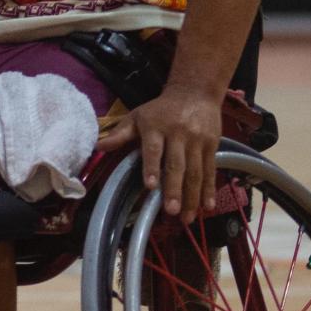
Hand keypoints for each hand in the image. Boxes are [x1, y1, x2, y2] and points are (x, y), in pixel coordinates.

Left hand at [94, 86, 224, 221]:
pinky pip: (210, 170)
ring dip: (192, 196)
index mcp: (156, 127)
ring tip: (187, 218)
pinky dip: (209, 189)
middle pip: (177, 164)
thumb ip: (120, 134)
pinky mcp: (212, 145)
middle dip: (174, 189)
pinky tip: (208, 206)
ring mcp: (197, 141)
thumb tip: (98, 146)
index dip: (152, 167)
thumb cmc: (160, 110)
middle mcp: (178, 134)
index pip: (153, 149)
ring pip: (195, 171)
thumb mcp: (138, 117)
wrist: (195, 93)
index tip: (150, 186)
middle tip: (171, 211)